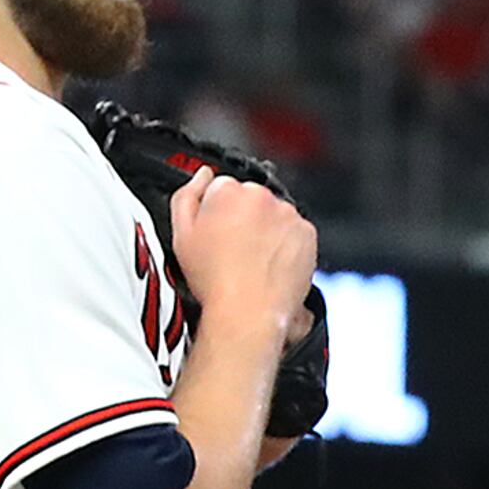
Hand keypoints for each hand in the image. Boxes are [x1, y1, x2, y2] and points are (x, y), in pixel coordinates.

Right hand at [171, 169, 316, 340]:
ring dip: (267, 229)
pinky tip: (271, 264)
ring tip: (253, 260)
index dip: (217, 212)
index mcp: (227, 191)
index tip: (217, 231)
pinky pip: (295, 232)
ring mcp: (287, 214)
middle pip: (251, 199)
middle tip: (234, 249)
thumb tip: (202, 175)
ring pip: (274, 215)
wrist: (248, 312)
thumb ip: (187, 196)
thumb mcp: (181, 235)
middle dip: (244, 218)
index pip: (222, 187)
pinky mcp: (307, 233)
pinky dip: (287, 243)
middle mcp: (260, 196)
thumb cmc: (215, 280)